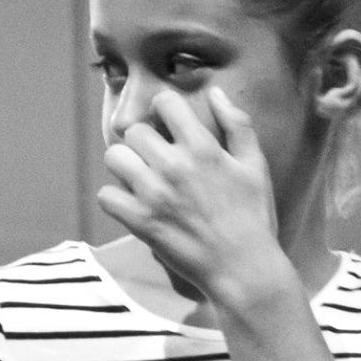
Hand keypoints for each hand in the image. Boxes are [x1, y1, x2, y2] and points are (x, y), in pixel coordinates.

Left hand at [98, 89, 286, 300]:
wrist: (243, 268)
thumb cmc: (254, 216)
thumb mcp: (254, 165)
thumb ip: (237, 124)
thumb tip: (217, 92)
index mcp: (204, 148)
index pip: (165, 102)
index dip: (165, 110)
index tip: (169, 125)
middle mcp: (176, 166)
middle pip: (134, 131)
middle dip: (143, 141)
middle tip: (155, 159)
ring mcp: (154, 195)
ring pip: (114, 158)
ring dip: (125, 166)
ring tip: (141, 179)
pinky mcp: (140, 222)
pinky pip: (106, 195)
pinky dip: (115, 199)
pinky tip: (132, 204)